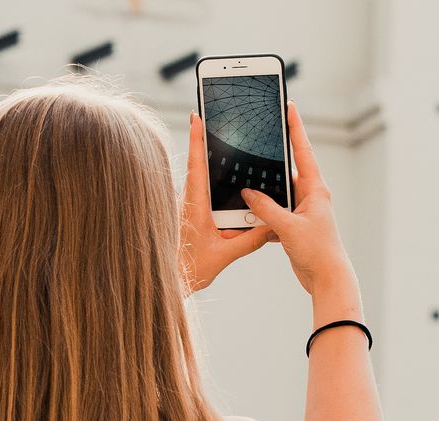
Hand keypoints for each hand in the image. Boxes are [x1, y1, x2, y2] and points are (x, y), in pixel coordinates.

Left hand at [180, 112, 271, 291]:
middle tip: (216, 124)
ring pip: (202, 186)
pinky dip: (214, 196)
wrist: (166, 285)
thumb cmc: (189, 270)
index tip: (196, 116)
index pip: (196, 165)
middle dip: (208, 149)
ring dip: (213, 175)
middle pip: (200, 169)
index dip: (196, 139)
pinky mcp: (187, 219)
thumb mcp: (224, 255)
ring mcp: (185, 210)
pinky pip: (202, 202)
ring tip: (225, 162)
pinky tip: (224, 203)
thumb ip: (249, 240)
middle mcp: (187, 203)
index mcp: (193, 204)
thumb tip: (272, 227)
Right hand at [239, 101, 352, 295]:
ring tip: (244, 178)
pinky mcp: (295, 225)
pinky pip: (274, 212)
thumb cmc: (316, 251)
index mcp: (315, 189)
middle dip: (271, 159)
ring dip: (263, 191)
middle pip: (287, 170)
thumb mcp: (287, 227)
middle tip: (257, 138)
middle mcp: (310, 196)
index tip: (289, 106)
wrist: (327, 278)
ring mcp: (302, 210)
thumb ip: (266, 209)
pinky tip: (247, 213)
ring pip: (277, 193)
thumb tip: (248, 194)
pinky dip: (262, 213)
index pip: (303, 151)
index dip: (295, 128)